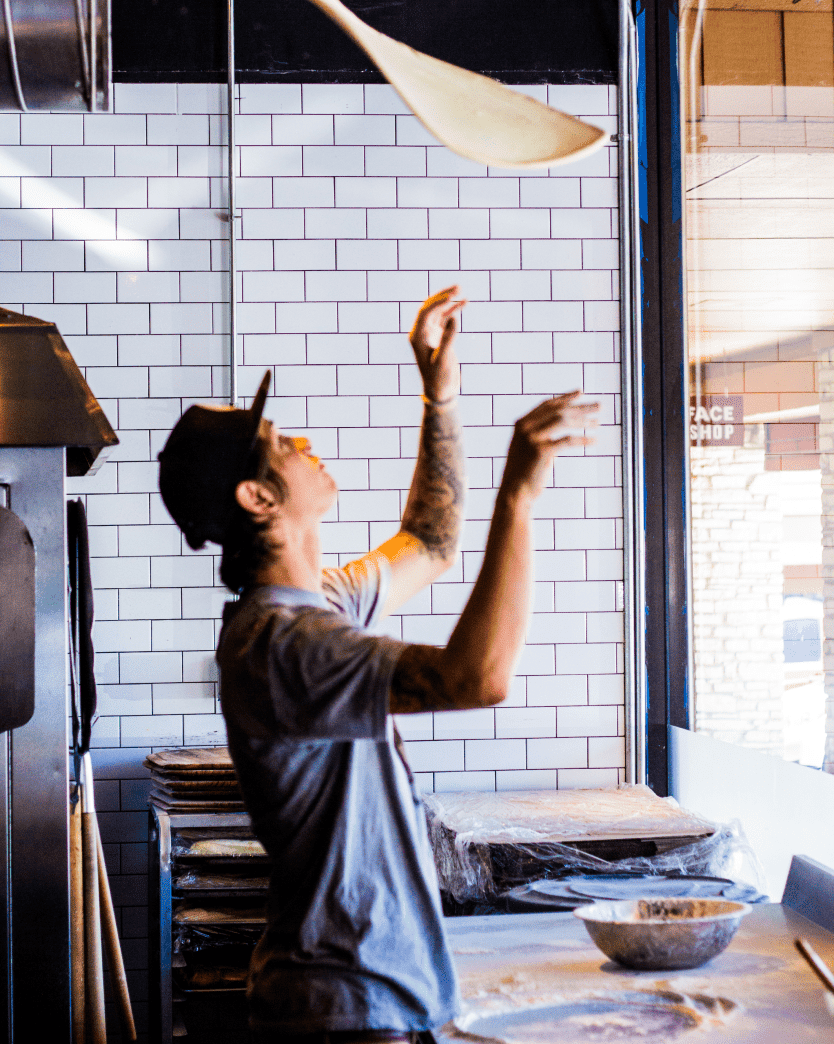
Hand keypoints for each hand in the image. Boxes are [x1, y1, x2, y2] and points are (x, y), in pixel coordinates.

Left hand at [409, 285, 466, 402]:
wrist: (440, 391)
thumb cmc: (439, 378)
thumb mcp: (443, 360)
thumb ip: (448, 338)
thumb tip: (454, 317)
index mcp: (416, 337)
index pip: (425, 313)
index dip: (438, 302)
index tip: (452, 296)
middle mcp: (421, 332)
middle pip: (430, 307)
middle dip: (443, 296)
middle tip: (458, 287)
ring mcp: (429, 333)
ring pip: (438, 311)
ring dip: (449, 300)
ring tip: (461, 290)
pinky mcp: (438, 336)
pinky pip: (445, 318)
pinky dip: (453, 310)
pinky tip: (464, 303)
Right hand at [500, 392, 599, 501]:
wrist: (514, 493)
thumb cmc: (523, 473)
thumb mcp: (527, 448)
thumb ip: (538, 433)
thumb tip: (560, 423)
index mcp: (521, 424)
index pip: (547, 404)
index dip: (565, 398)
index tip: (581, 392)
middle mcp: (526, 427)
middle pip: (558, 410)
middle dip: (581, 407)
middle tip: (599, 406)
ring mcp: (533, 438)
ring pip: (563, 421)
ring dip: (584, 420)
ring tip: (598, 422)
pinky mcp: (542, 451)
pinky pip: (568, 440)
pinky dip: (583, 439)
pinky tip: (594, 440)